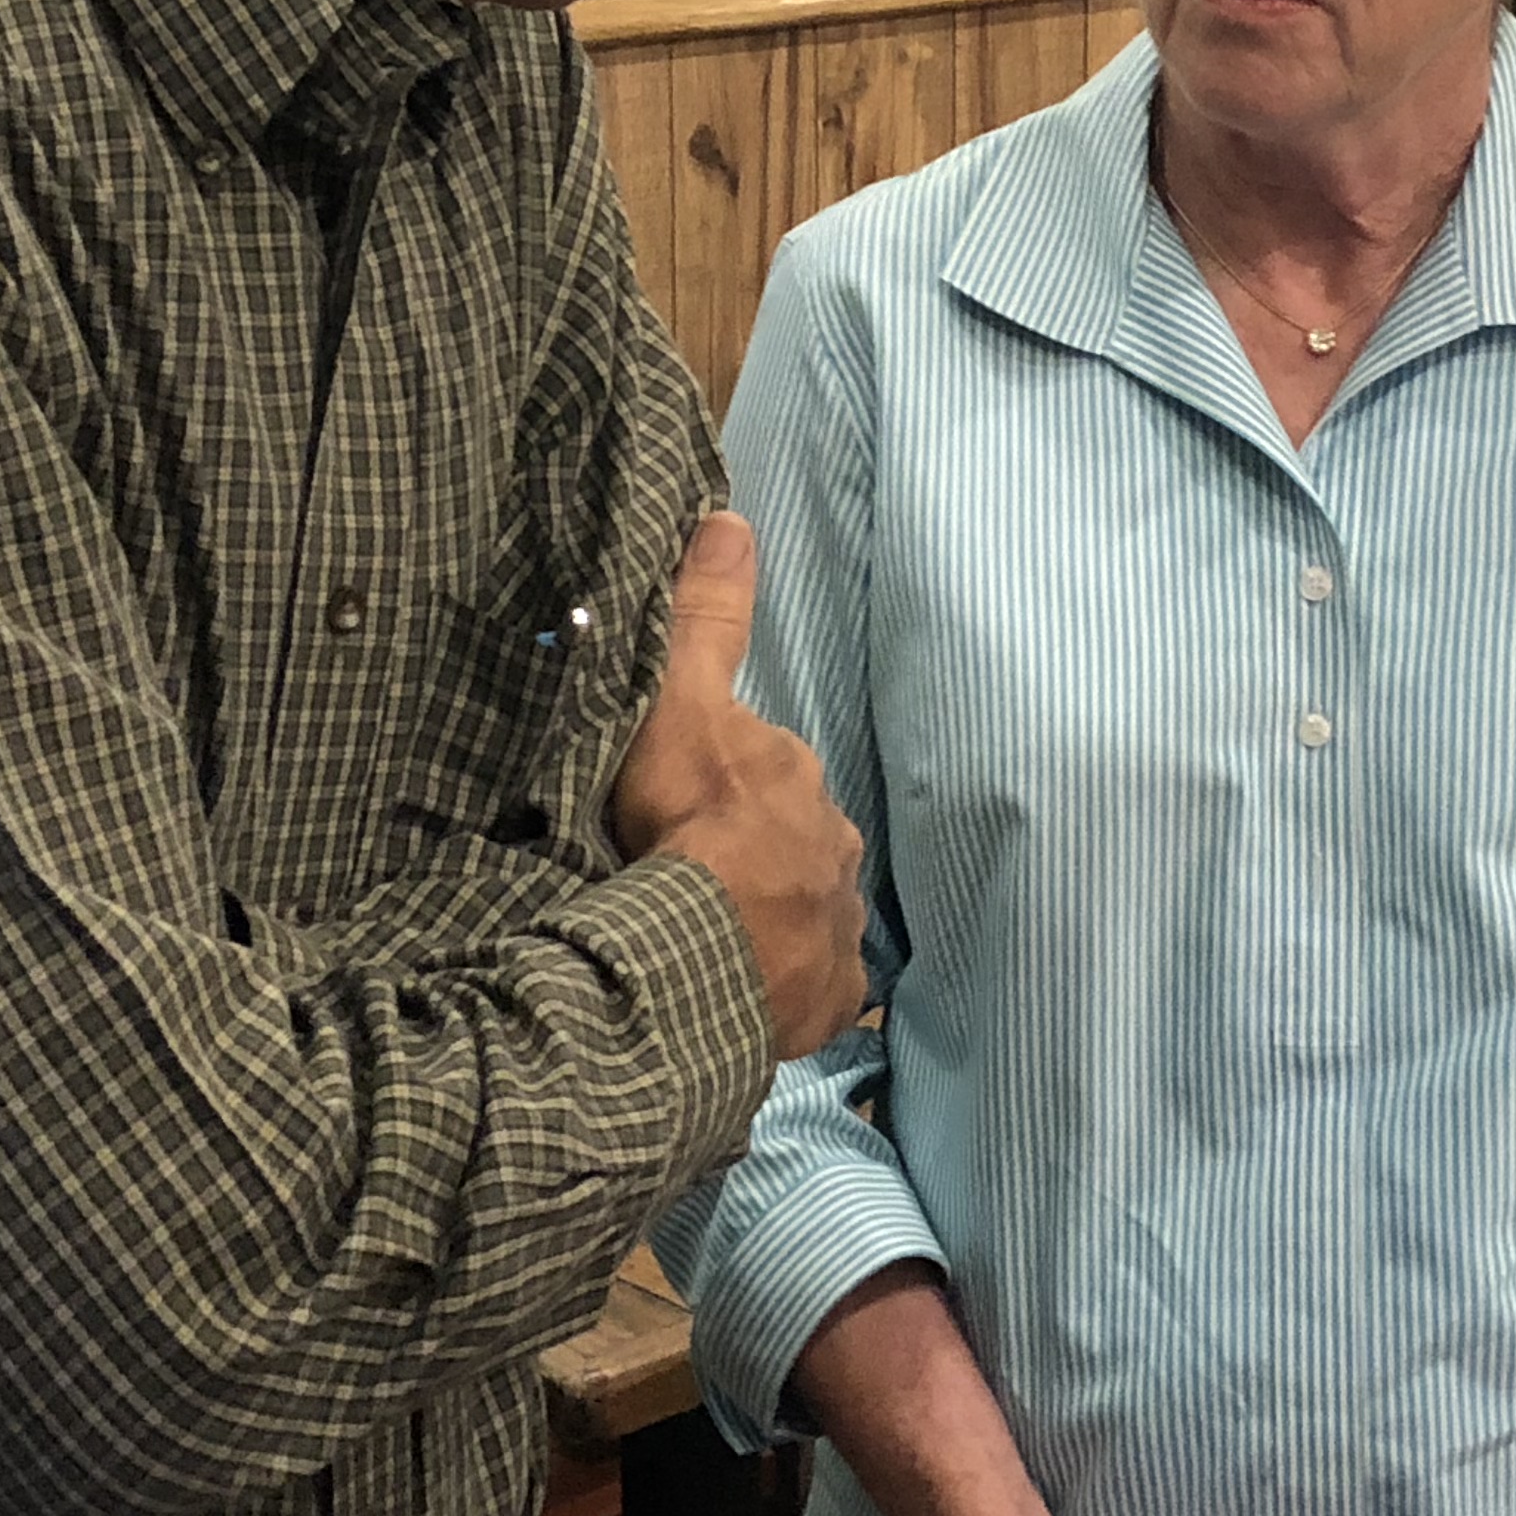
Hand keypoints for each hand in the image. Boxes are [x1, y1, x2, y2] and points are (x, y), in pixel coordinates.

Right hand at [608, 512, 867, 1059]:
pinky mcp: (830, 997)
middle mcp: (834, 851)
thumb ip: (704, 618)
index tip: (690, 809)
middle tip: (697, 878)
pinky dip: (789, 986)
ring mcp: (837, 930)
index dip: (731, 787)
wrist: (700, 951)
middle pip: (794, 844)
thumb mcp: (678, 705)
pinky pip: (814, 987)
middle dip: (758, 856)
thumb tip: (730, 518)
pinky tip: (753, 993)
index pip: (767, 773)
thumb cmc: (684, 823)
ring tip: (717, 941)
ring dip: (772, 921)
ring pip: (806, 914)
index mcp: (796, 782)